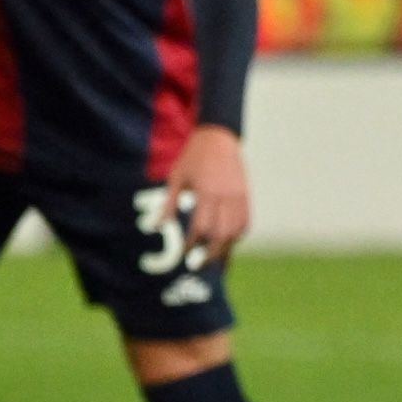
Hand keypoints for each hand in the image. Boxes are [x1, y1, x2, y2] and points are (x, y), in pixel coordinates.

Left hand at [165, 125, 249, 264]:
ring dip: (225, 247)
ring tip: (214, 257)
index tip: (184, 252)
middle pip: (222, 235)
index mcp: (207, 192)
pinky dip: (237, 235)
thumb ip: (168, 203)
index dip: (192, 243)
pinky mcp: (246, 196)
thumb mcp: (176, 177)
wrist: (219, 137)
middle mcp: (226, 197)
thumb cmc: (194, 156)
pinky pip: (245, 222)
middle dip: (210, 253)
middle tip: (198, 264)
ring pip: (236, 231)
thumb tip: (155, 226)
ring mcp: (239, 197)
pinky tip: (227, 241)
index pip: (202, 227)